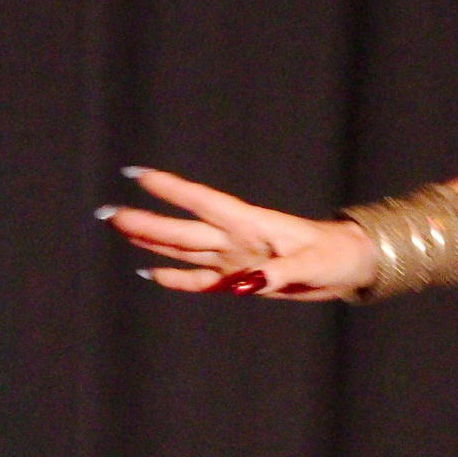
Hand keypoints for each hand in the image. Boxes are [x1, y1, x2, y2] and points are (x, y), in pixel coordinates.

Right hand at [97, 168, 376, 299]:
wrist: (349, 266)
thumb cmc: (335, 256)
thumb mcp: (311, 264)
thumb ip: (276, 272)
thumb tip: (245, 283)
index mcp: (251, 223)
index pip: (203, 202)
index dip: (171, 189)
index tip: (137, 173)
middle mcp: (236, 238)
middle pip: (183, 229)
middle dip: (146, 221)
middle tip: (108, 212)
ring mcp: (235, 257)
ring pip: (185, 249)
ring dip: (153, 241)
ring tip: (121, 229)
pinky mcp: (240, 278)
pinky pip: (202, 280)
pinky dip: (177, 278)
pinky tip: (151, 272)